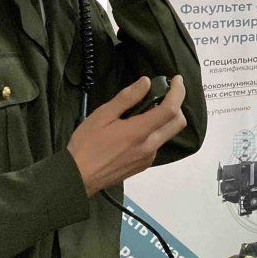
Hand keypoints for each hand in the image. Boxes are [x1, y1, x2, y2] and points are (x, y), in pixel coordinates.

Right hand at [68, 75, 186, 195]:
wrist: (78, 177)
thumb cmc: (86, 145)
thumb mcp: (102, 115)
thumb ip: (127, 98)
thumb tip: (146, 83)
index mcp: (139, 132)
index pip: (170, 109)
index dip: (178, 91)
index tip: (176, 80)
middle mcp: (149, 146)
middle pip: (178, 122)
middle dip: (176, 104)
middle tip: (162, 94)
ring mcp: (148, 158)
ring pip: (168, 133)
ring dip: (163, 119)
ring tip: (140, 112)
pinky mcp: (144, 165)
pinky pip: (157, 144)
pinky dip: (153, 132)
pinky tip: (133, 131)